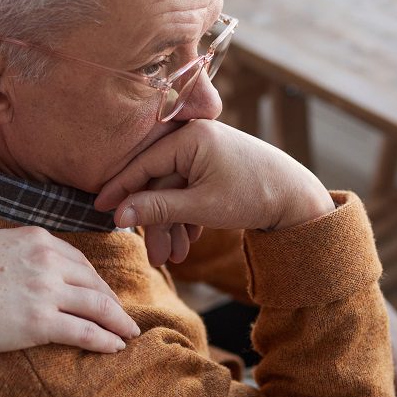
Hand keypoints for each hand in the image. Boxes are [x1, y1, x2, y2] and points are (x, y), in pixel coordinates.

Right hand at [0, 226, 139, 353]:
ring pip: (97, 306)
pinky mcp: (40, 323)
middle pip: (93, 282)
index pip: (79, 261)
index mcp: (38, 240)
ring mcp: (46, 291)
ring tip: (129, 332)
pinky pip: (84, 332)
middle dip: (112, 301)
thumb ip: (25, 250)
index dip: (96, 281)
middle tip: (123, 315)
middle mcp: (48, 261)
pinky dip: (105, 339)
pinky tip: (115, 346)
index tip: (104, 294)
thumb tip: (41, 261)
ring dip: (118, 321)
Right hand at [95, 119, 334, 265]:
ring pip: (175, 192)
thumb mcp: (201, 206)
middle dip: (156, 224)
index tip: (99, 209)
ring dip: (172, 226)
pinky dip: (188, 217)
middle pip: (160, 184)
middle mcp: (196, 138)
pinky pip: (191, 191)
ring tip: (174, 258)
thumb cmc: (253, 196)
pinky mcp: (216, 166)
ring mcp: (206, 152)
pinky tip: (189, 242)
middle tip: (153, 258)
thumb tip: (118, 214)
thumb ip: (158, 208)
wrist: (298, 198)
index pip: (143, 164)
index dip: (120, 189)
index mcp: (190, 138)